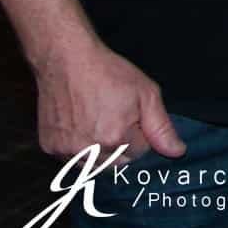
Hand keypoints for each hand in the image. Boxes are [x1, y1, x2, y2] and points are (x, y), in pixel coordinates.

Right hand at [33, 36, 182, 161]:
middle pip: (118, 164)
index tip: (131, 115)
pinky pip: (72, 161)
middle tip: (115, 118)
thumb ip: (162, 127)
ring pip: (95, 166)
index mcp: (115, 138)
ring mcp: (66, 151)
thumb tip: (177, 152)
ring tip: (99, 122)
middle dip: (123, 146)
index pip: (140, 152)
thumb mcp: (147, 94)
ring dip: (101, 152)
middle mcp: (89, 150)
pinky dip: (80, 150)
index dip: (140, 133)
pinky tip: (81, 127)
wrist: (67, 61)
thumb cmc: (108, 73)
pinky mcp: (49, 147)